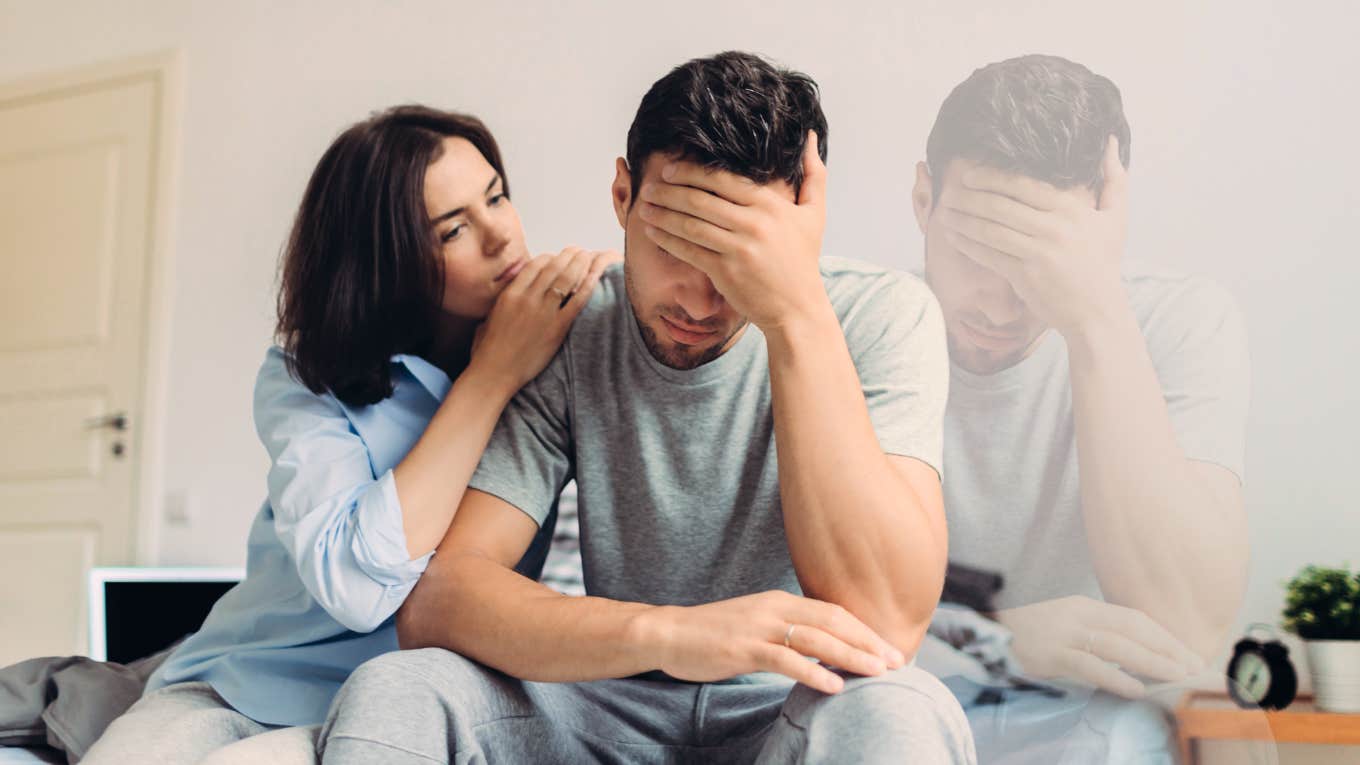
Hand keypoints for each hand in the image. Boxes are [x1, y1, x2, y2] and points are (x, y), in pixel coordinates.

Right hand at [468, 247, 618, 392]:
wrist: (494, 373)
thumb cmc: (488, 350)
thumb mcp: (489, 317)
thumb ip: (503, 301)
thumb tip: (511, 293)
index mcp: (510, 294)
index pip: (534, 265)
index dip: (550, 258)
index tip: (558, 257)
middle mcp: (527, 299)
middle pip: (553, 267)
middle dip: (568, 256)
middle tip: (578, 251)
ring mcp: (543, 313)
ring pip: (566, 279)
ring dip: (580, 264)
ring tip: (588, 257)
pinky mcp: (557, 328)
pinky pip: (577, 301)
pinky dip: (587, 286)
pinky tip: (595, 278)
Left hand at [635, 131, 829, 330]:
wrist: (797, 308)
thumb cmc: (803, 259)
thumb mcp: (814, 213)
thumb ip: (814, 174)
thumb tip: (810, 137)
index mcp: (770, 205)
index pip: (722, 180)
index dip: (691, 172)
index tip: (670, 169)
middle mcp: (753, 224)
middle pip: (701, 200)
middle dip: (669, 191)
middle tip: (650, 186)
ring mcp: (738, 248)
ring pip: (690, 224)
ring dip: (663, 214)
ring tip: (644, 206)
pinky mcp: (725, 271)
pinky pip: (689, 250)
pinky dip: (667, 239)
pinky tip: (652, 231)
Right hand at [644, 590, 905, 694]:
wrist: (668, 632)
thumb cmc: (713, 634)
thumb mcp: (756, 624)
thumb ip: (787, 630)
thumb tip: (820, 648)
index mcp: (780, 600)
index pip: (833, 611)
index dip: (864, 629)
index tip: (888, 648)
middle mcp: (775, 608)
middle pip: (833, 621)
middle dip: (868, 641)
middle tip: (897, 661)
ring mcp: (759, 627)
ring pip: (816, 639)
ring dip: (851, 655)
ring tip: (878, 672)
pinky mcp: (744, 648)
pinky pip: (785, 660)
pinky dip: (813, 671)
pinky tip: (834, 685)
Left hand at [935, 136, 1128, 337]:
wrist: (1097, 310)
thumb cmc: (1104, 262)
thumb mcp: (1116, 217)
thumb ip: (1114, 178)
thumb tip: (1110, 141)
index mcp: (1071, 209)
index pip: (1023, 185)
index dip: (992, 178)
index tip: (970, 175)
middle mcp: (1054, 228)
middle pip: (1001, 205)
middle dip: (970, 197)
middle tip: (950, 191)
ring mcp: (1038, 252)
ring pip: (991, 229)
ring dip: (963, 219)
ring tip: (945, 212)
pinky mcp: (1025, 275)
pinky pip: (989, 255)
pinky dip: (968, 244)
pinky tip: (953, 236)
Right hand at [995, 596, 1205, 697]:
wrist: (979, 626)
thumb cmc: (1021, 629)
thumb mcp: (1059, 621)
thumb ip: (1089, 631)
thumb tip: (1127, 654)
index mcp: (1083, 604)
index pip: (1134, 618)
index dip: (1164, 636)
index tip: (1187, 653)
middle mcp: (1078, 613)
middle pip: (1133, 629)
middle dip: (1168, 649)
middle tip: (1194, 668)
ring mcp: (1064, 632)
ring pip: (1118, 645)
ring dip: (1153, 662)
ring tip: (1177, 678)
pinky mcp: (1050, 652)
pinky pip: (1089, 665)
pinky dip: (1115, 676)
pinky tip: (1136, 689)